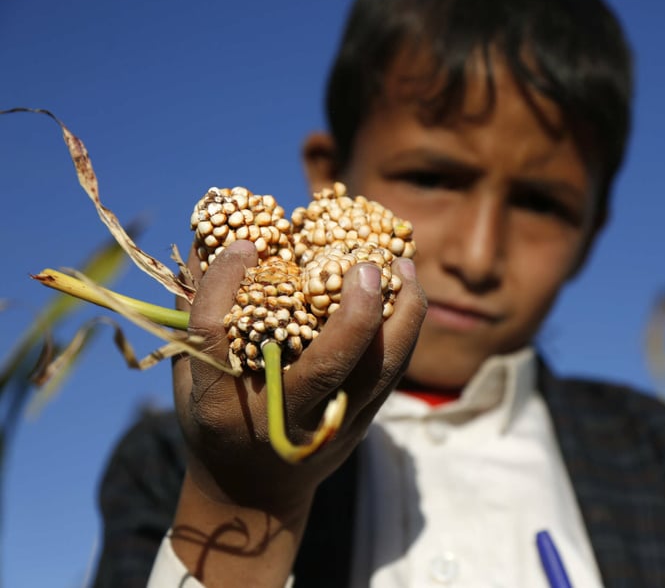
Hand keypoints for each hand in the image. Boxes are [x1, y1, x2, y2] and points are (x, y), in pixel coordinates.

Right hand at [169, 239, 424, 582]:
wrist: (253, 493)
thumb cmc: (217, 418)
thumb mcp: (192, 374)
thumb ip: (198, 312)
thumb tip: (209, 234)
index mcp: (221, 404)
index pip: (220, 338)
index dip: (227, 285)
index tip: (249, 243)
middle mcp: (279, 418)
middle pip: (325, 366)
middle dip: (352, 314)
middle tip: (364, 265)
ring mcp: (327, 425)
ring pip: (377, 371)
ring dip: (400, 316)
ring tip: (403, 267)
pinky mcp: (360, 424)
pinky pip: (393, 372)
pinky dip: (407, 329)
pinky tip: (409, 291)